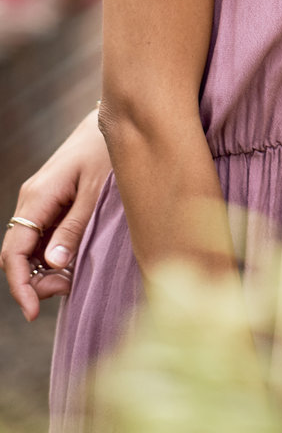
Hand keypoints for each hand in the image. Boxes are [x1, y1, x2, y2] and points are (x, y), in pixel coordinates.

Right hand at [1, 109, 109, 320]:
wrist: (115, 121)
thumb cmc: (106, 152)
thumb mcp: (95, 193)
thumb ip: (73, 228)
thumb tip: (53, 265)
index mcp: (37, 198)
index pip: (14, 252)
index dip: (19, 285)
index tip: (34, 311)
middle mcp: (32, 201)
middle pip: (18, 255)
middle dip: (36, 281)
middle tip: (69, 288)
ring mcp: (40, 202)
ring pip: (30, 249)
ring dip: (47, 270)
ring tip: (75, 276)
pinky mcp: (52, 202)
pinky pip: (43, 238)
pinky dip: (54, 255)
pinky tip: (75, 260)